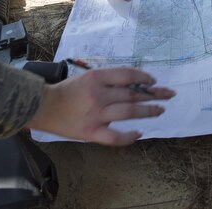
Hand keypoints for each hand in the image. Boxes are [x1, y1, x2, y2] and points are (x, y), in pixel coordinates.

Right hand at [26, 67, 175, 145]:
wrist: (42, 106)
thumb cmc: (64, 91)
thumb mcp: (86, 77)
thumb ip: (107, 80)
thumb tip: (133, 85)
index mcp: (96, 77)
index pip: (128, 75)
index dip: (144, 77)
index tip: (153, 81)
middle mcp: (99, 94)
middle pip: (133, 94)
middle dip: (154, 93)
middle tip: (169, 94)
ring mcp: (96, 114)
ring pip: (129, 112)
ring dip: (148, 111)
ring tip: (160, 110)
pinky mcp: (91, 132)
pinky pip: (115, 137)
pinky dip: (129, 136)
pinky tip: (139, 133)